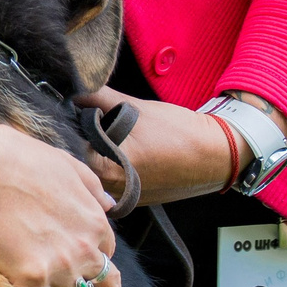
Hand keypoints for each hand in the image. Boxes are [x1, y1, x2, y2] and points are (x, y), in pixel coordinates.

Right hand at [0, 124, 124, 286]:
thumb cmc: (20, 158)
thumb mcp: (68, 163)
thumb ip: (93, 187)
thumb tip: (111, 204)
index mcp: (94, 220)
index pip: (105, 252)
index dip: (102, 267)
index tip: (101, 280)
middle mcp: (84, 247)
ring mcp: (60, 265)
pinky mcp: (30, 277)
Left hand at [74, 86, 237, 207]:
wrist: (216, 155)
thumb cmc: (180, 133)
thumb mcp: (135, 108)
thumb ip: (100, 97)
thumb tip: (76, 88)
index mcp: (111, 170)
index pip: (72, 150)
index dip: (70, 129)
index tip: (71, 114)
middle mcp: (114, 191)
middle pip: (82, 166)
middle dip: (82, 143)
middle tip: (89, 122)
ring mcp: (126, 199)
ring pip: (96, 176)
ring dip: (96, 156)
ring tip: (108, 136)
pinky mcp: (137, 199)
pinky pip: (113, 183)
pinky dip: (112, 166)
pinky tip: (123, 150)